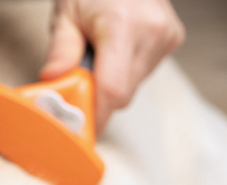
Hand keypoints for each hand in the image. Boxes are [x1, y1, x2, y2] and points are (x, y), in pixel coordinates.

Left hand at [40, 0, 184, 132]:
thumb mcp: (65, 13)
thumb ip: (61, 49)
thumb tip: (53, 79)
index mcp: (122, 26)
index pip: (113, 89)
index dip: (94, 114)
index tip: (77, 128)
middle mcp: (152, 32)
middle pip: (123, 94)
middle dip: (96, 99)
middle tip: (75, 88)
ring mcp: (167, 36)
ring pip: (133, 87)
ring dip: (110, 84)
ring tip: (97, 56)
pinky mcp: (172, 39)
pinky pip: (143, 73)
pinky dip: (124, 72)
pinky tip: (114, 51)